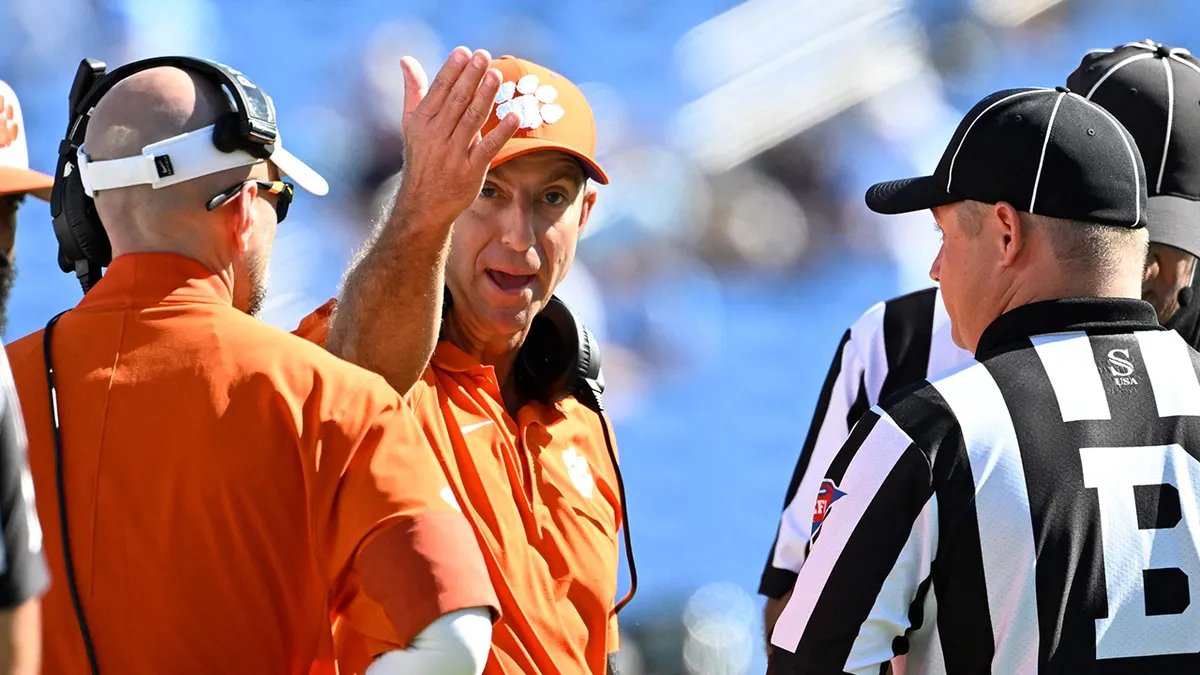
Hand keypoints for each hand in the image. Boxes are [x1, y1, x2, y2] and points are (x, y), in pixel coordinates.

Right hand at [394, 47, 519, 227]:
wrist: (423, 204)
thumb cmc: (421, 158)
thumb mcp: (411, 125)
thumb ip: (414, 91)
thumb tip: (406, 59)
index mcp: (422, 122)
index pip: (438, 91)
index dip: (452, 71)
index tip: (464, 52)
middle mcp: (436, 137)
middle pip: (456, 102)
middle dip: (470, 78)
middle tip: (483, 56)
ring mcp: (454, 155)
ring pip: (471, 120)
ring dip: (485, 97)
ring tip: (496, 76)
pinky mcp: (471, 171)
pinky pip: (488, 148)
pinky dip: (501, 132)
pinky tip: (514, 115)